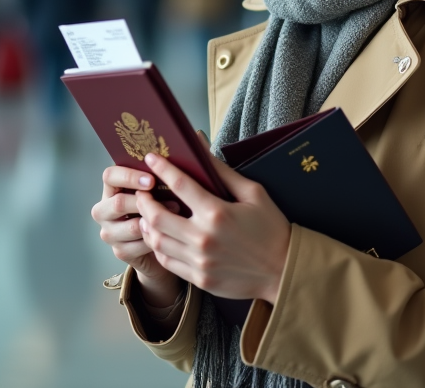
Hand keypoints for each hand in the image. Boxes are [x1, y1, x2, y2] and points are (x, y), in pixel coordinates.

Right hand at [91, 166, 182, 306]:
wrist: (161, 241)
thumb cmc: (161, 207)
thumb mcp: (157, 190)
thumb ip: (157, 178)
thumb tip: (174, 163)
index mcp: (111, 189)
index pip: (109, 176)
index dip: (129, 176)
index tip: (152, 180)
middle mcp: (103, 210)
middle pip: (118, 203)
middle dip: (146, 202)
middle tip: (173, 202)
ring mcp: (109, 232)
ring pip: (131, 226)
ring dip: (156, 223)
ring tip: (177, 218)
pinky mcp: (119, 251)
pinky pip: (138, 245)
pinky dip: (156, 240)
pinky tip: (169, 236)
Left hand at [137, 152, 291, 303]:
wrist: (283, 270)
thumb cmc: (271, 228)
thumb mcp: (254, 193)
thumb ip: (223, 172)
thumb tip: (202, 147)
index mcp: (218, 213)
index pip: (179, 184)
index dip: (162, 168)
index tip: (151, 158)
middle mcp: (204, 238)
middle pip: (157, 216)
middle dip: (143, 200)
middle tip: (141, 192)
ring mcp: (200, 261)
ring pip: (157, 241)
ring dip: (146, 224)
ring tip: (146, 214)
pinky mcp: (199, 278)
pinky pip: (167, 262)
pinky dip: (158, 247)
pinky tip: (159, 237)